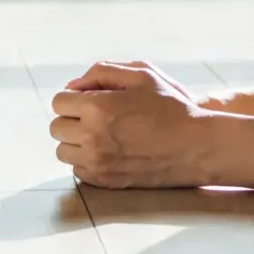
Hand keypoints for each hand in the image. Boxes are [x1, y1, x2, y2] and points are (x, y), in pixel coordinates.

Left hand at [51, 60, 217, 188]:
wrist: (197, 146)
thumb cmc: (172, 106)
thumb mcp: (143, 75)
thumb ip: (102, 72)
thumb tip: (71, 86)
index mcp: (98, 106)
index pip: (59, 102)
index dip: (75, 98)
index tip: (93, 100)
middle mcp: (92, 136)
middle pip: (56, 127)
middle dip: (73, 119)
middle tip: (99, 118)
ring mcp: (97, 161)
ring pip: (63, 151)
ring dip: (77, 141)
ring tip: (104, 135)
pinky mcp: (104, 180)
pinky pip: (77, 169)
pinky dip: (88, 160)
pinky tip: (111, 151)